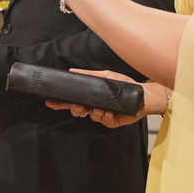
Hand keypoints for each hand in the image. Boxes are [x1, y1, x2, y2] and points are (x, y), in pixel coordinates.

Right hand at [45, 69, 164, 128]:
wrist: (143, 94)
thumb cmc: (126, 85)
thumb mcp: (107, 76)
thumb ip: (89, 75)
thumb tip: (72, 70)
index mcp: (91, 96)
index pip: (72, 100)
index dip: (61, 103)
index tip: (50, 102)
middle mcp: (94, 106)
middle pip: (78, 111)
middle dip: (75, 109)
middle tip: (78, 106)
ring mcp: (102, 115)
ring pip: (91, 116)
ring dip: (94, 112)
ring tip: (100, 108)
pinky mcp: (112, 122)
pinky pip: (104, 122)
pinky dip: (106, 117)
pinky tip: (109, 113)